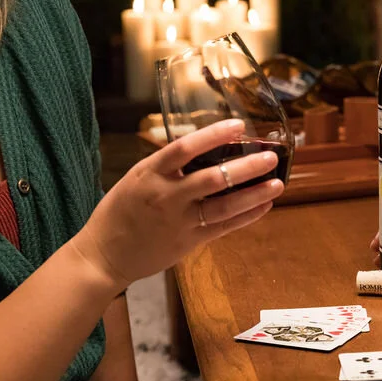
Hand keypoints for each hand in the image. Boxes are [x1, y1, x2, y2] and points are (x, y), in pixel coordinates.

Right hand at [73, 119, 284, 288]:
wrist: (102, 255)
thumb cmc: (120, 211)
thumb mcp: (137, 178)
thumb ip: (168, 166)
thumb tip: (207, 147)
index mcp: (149, 172)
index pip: (185, 147)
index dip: (214, 135)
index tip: (239, 125)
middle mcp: (165, 195)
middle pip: (213, 178)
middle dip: (246, 167)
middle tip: (271, 157)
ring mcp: (178, 221)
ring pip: (224, 206)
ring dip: (254, 194)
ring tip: (278, 183)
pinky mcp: (187, 242)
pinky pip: (223, 227)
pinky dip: (246, 216)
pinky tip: (264, 205)